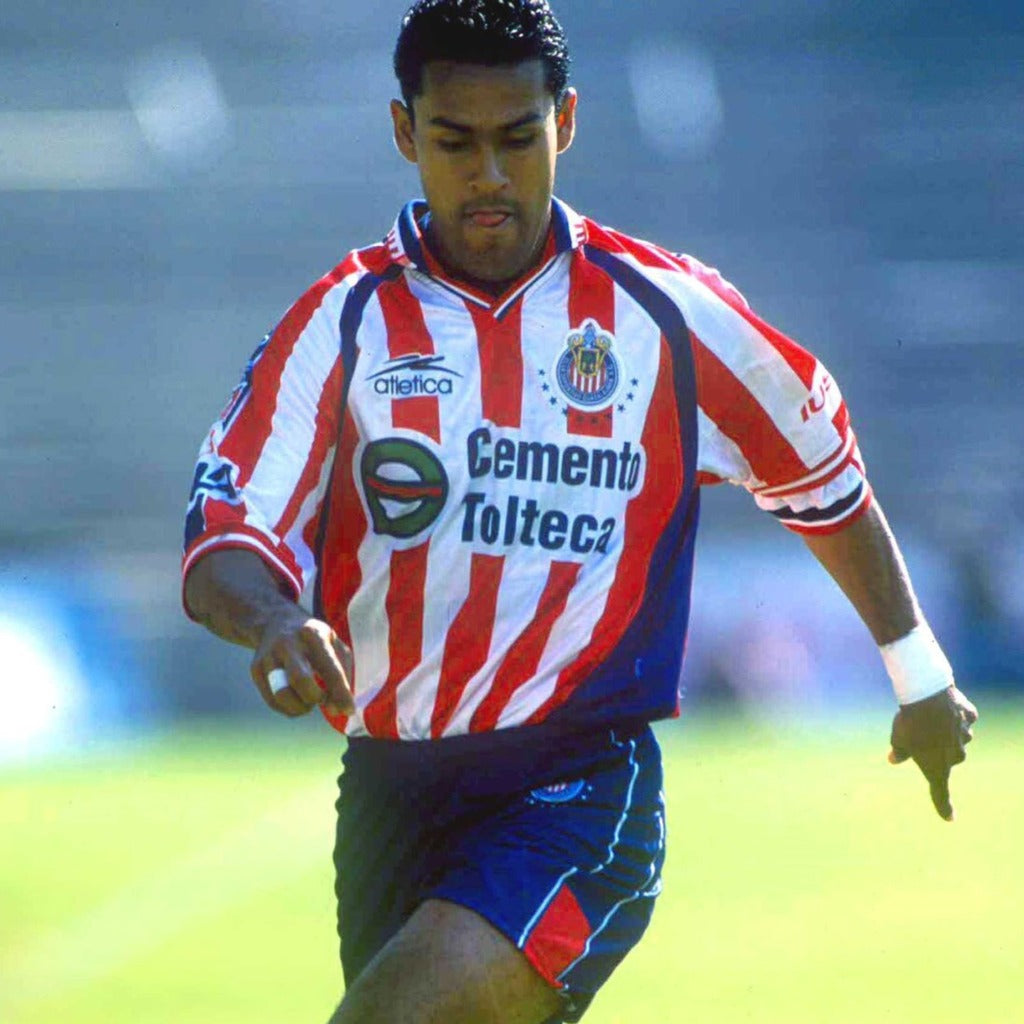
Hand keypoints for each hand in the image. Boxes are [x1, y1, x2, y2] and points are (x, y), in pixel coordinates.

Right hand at [250, 609, 354, 718]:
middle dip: (315, 697)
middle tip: (323, 699)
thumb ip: (343, 673)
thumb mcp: (334, 643)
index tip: (348, 710)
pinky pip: (273, 701)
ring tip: (309, 702)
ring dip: (301, 708)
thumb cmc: (314, 638)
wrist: (275, 621)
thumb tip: (340, 709)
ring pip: (282, 695)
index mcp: (313, 634)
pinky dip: (288, 708)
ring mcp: (268, 656)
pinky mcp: (256, 669)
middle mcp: (288, 643)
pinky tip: (297, 700)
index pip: (329, 667)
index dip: (340, 692)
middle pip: (300, 679)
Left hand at [889, 686, 977, 819]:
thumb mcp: (898, 740)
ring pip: (956, 734)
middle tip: (918, 730)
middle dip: (935, 745)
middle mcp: (956, 756)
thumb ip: (899, 752)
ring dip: (944, 727)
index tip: (950, 818)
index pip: (940, 793)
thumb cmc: (910, 723)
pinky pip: (962, 716)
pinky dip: (953, 711)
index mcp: (937, 768)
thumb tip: (893, 759)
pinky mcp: (970, 717)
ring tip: (928, 714)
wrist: (928, 697)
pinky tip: (942, 702)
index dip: (944, 807)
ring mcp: (965, 736)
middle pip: (946, 754)